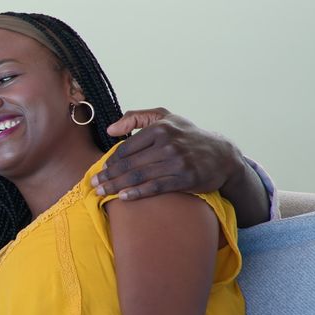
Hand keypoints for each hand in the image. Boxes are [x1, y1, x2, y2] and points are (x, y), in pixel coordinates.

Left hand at [92, 108, 241, 200]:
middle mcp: (168, 143)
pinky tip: (123, 197)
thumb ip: (136, 117)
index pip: (126, 147)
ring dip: (116, 185)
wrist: (222, 155)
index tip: (100, 169)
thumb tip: (110, 129)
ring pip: (139, 176)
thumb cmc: (187, 135)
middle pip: (129, 163)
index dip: (110, 160)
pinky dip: (137, 193)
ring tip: (101, 192)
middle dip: (108, 176)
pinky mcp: (185, 179)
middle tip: (93, 184)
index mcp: (160, 128)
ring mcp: (177, 162)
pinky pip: (155, 187)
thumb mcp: (165, 118)